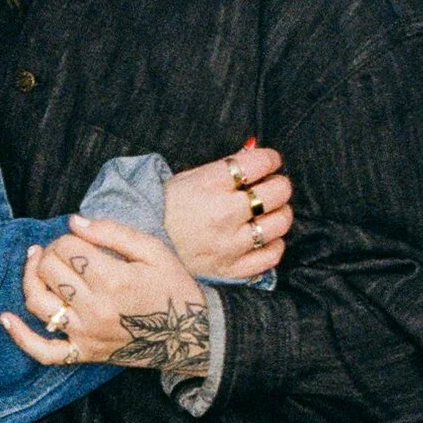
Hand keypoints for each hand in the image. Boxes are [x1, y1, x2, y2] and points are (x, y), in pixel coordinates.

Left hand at [2, 216, 210, 373]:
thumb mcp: (153, 250)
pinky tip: (6, 318)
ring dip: (30, 279)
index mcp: (113, 280)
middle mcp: (95, 310)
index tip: (80, 239)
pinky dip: (21, 337)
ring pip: (38, 303)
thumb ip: (113, 232)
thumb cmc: (173, 287)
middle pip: (49, 271)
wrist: (190, 335)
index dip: (67, 238)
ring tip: (36, 263)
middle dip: (50, 252)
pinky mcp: (83, 354)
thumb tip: (74, 222)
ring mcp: (86, 335)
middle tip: (62, 249)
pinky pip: (44, 352)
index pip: (68, 249)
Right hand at [164, 142, 290, 280]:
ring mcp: (229, 244)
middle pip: (276, 192)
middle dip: (278, 185)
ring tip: (268, 212)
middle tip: (270, 186)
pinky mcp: (231, 269)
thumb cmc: (166, 208)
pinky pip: (270, 256)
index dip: (270, 159)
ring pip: (279, 223)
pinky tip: (263, 237)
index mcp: (210, 184)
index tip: (269, 162)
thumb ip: (224, 168)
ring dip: (279, 213)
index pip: (259, 163)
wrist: (142, 247)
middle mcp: (223, 213)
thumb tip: (255, 154)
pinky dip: (273, 244)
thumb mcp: (188, 178)